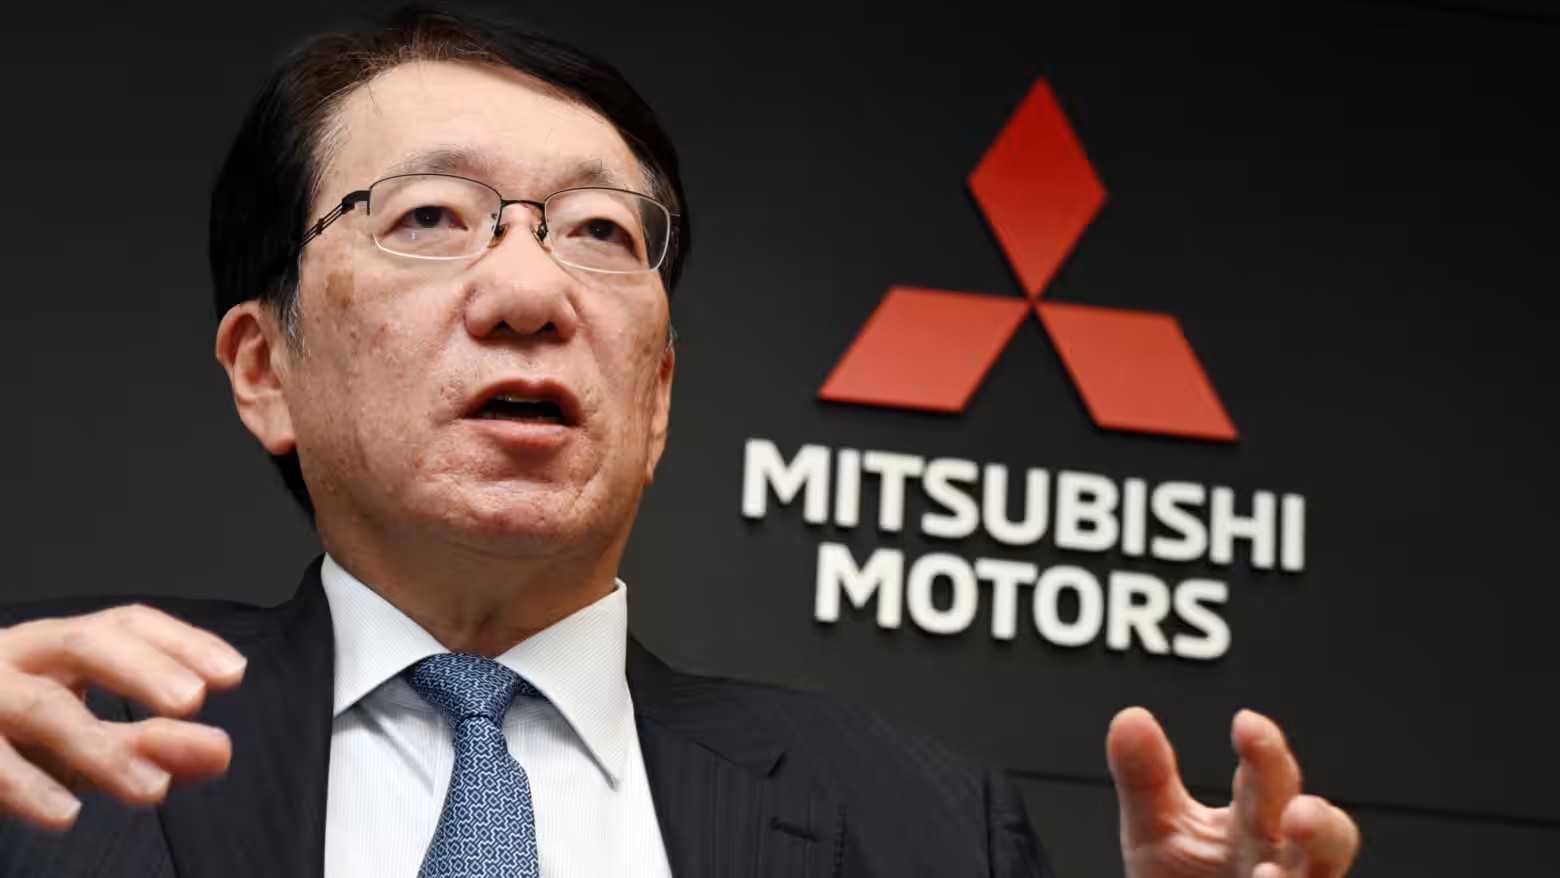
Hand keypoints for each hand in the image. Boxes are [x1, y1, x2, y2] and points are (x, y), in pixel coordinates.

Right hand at [0, 604, 245, 828]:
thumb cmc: (3, 734)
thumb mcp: (80, 739)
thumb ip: (148, 744)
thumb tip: (220, 751)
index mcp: (56, 647)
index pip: (126, 625)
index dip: (182, 641)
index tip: (232, 673)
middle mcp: (17, 658)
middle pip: (85, 644)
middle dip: (142, 669)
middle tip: (192, 701)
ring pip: (39, 706)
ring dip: (99, 747)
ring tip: (153, 789)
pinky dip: (25, 786)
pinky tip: (65, 813)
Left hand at [1107, 707, 1358, 877]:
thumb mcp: (1155, 829)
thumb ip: (1145, 777)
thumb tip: (1131, 717)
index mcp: (1253, 821)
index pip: (1269, 778)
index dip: (1264, 752)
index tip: (1247, 723)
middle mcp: (1280, 859)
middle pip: (1317, 834)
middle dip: (1315, 823)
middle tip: (1299, 813)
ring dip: (1306, 875)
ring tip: (1268, 876)